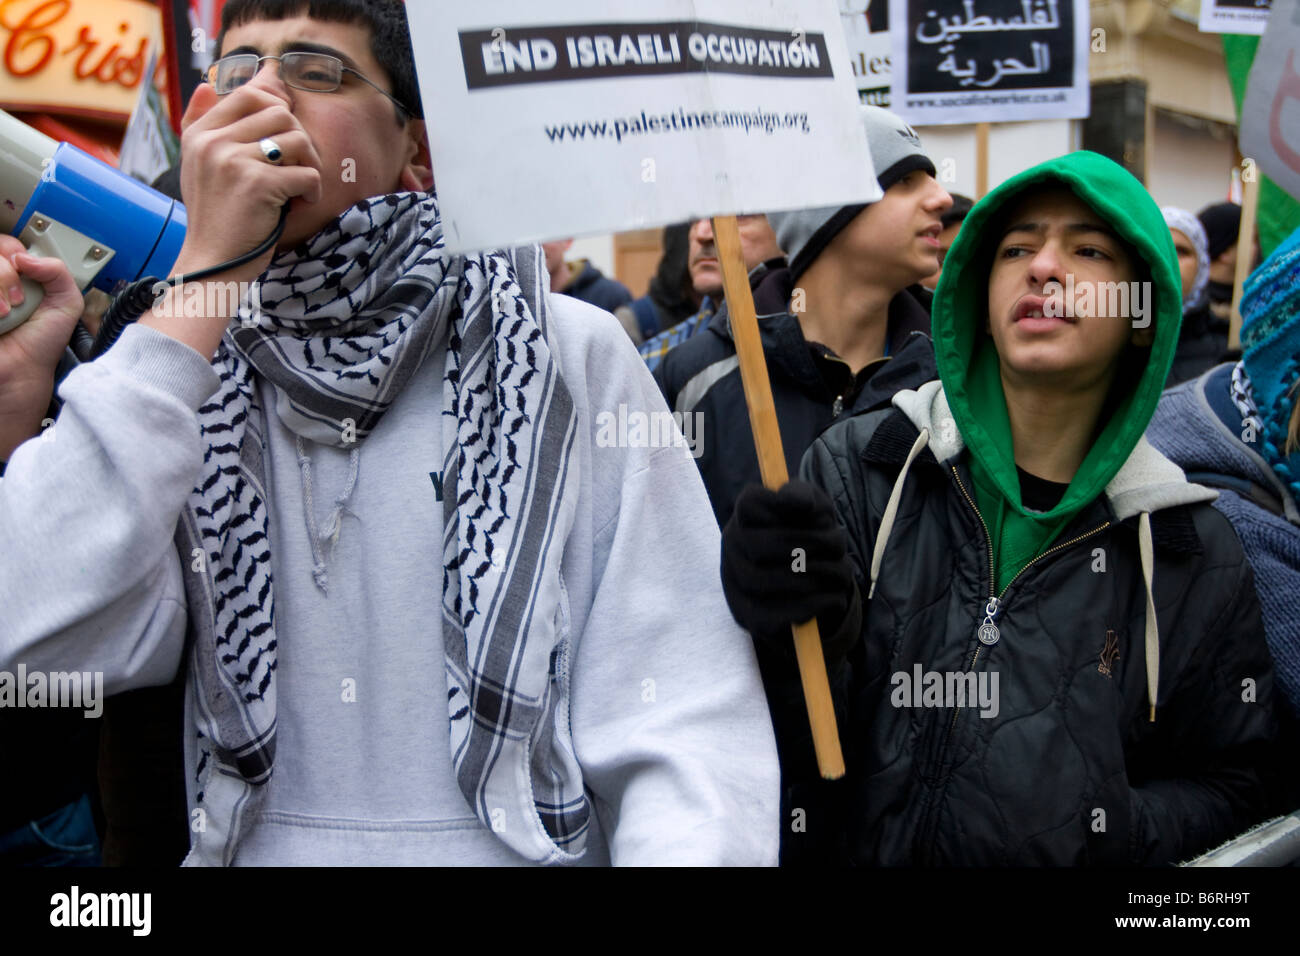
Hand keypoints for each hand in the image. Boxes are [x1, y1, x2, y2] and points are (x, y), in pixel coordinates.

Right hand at [0, 240, 83, 459]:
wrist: (23, 372)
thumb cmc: (41, 343)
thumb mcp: (66, 303)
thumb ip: (59, 272)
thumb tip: (27, 256)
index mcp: (13, 274)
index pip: (4, 242)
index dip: (14, 251)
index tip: (26, 270)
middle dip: (6, 273)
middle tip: (17, 300)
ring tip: (5, 312)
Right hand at [172, 81, 324, 282]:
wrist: (212, 263)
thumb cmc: (215, 217)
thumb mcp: (197, 166)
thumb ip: (201, 124)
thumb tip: (207, 84)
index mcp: (199, 134)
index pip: (249, 94)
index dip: (278, 110)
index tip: (284, 140)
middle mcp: (212, 142)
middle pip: (280, 114)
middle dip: (299, 140)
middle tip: (296, 167)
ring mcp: (233, 161)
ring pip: (297, 139)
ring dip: (310, 164)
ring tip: (299, 187)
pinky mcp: (257, 184)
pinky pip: (307, 173)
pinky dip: (313, 191)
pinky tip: (301, 204)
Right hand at [721, 480, 859, 659]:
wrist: (808, 581)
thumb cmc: (809, 534)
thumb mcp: (812, 507)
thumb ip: (804, 495)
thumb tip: (801, 502)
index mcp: (744, 515)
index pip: (748, 503)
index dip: (781, 505)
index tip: (811, 509)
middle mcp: (731, 547)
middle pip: (761, 546)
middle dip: (810, 545)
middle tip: (836, 545)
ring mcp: (734, 583)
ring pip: (767, 582)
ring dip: (815, 576)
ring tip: (840, 572)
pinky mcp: (750, 618)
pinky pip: (777, 617)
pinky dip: (812, 606)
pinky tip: (832, 597)